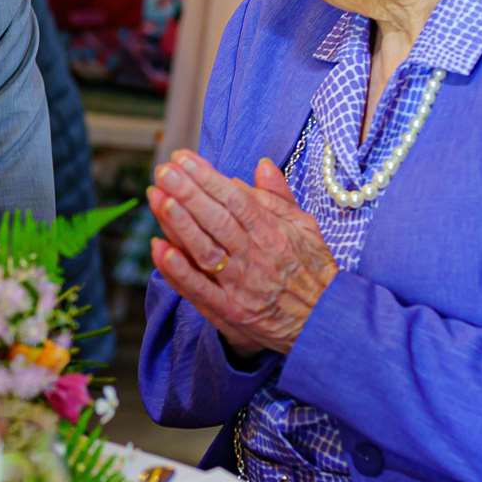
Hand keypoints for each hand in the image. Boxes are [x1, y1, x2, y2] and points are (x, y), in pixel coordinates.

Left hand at [148, 150, 337, 355]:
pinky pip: (200, 289)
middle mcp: (255, 256)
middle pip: (216, 220)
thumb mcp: (305, 227)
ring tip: (158, 197)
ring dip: (178, 224)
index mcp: (272, 232)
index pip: (235, 199)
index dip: (207, 177)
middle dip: (187, 192)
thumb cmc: (312, 270)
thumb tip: (261, 166)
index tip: (183, 158)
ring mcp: (241, 285)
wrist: (324, 323)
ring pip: (205, 250)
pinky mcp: (230, 312)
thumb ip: (279, 196)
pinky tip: (159, 248)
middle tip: (164, 171)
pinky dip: (178, 270)